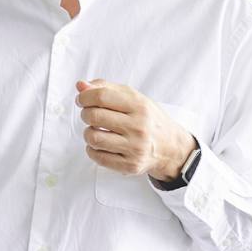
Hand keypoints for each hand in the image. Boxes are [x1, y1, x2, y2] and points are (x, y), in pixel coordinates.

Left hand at [75, 79, 195, 180]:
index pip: (101, 96)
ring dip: (88, 132)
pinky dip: (92, 149)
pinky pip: (98, 157)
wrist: (171, 147)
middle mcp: (139, 127)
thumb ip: (105, 88)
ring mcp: (135, 148)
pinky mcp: (130, 165)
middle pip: (94, 116)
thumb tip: (80, 86)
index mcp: (139, 106)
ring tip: (96, 130)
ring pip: (93, 138)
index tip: (81, 99)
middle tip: (89, 114)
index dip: (84, 96)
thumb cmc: (147, 118)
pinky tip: (100, 144)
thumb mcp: (132, 97)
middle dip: (85, 113)